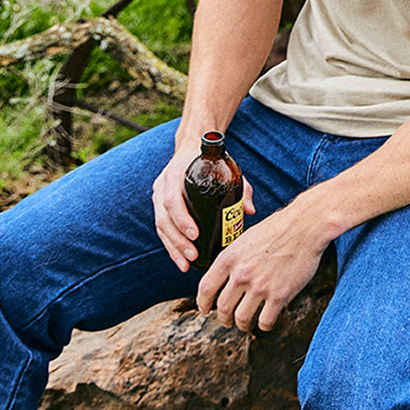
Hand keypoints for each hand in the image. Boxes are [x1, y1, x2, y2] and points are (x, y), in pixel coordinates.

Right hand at [152, 150, 254, 272]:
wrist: (192, 146)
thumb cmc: (212, 159)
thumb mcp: (228, 167)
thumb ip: (241, 187)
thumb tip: (250, 211)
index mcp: (177, 172)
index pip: (173, 199)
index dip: (182, 219)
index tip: (196, 234)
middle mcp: (163, 184)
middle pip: (164, 217)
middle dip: (178, 240)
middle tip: (193, 255)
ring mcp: (158, 194)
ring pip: (160, 226)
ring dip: (173, 247)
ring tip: (186, 264)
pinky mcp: (159, 204)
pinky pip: (161, 228)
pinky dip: (170, 244)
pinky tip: (180, 259)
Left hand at [196, 200, 327, 332]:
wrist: (306, 225)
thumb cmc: (279, 227)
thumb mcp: (247, 238)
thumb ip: (234, 258)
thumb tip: (227, 275)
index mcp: (229, 258)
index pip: (206, 288)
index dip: (203, 304)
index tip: (205, 309)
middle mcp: (241, 274)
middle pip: (223, 308)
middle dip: (224, 318)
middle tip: (227, 320)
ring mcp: (260, 286)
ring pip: (241, 319)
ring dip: (242, 325)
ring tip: (246, 324)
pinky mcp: (279, 295)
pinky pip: (265, 322)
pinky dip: (264, 325)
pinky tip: (267, 320)